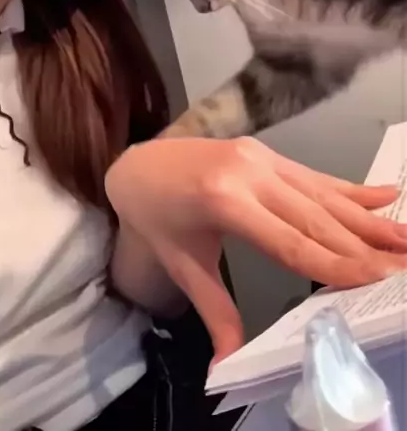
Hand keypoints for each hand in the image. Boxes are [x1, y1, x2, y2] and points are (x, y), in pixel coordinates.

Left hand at [105, 136, 406, 363]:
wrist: (137, 164)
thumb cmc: (155, 216)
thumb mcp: (181, 265)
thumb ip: (214, 311)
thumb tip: (228, 365)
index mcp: (224, 201)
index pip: (289, 242)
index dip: (334, 263)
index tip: (374, 279)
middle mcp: (249, 173)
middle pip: (316, 218)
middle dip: (365, 245)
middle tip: (405, 265)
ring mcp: (260, 157)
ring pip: (322, 195)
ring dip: (368, 218)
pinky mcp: (266, 152)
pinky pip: (313, 176)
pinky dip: (351, 189)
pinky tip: (387, 196)